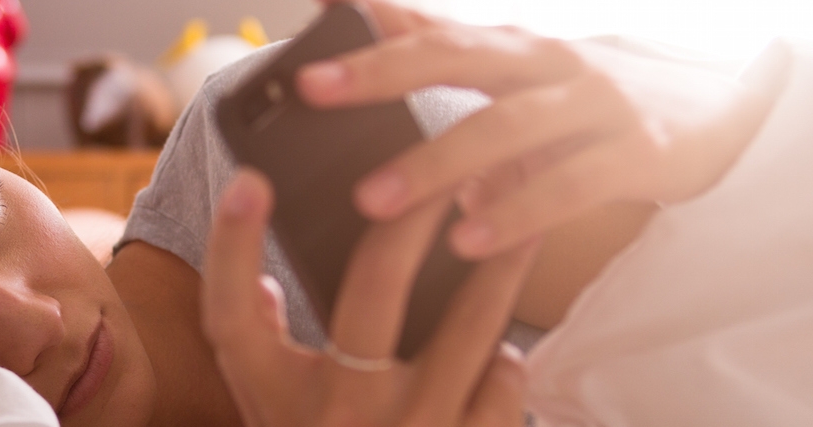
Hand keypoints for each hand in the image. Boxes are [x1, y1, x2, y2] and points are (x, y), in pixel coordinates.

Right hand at [201, 169, 538, 426]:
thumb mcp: (265, 407)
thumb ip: (251, 338)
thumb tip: (260, 276)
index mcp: (275, 397)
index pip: (232, 309)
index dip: (233, 239)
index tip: (250, 177)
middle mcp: (340, 413)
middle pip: (376, 284)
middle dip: (415, 208)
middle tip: (448, 161)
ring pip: (474, 323)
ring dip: (503, 261)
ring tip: (526, 213)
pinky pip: (506, 382)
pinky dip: (507, 362)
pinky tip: (499, 352)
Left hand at [298, 0, 782, 257]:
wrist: (717, 108)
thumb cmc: (588, 97)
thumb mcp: (515, 73)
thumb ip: (440, 54)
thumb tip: (352, 13)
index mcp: (511, 47)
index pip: (430, 31)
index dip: (368, 36)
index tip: (305, 43)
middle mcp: (548, 63)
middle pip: (457, 57)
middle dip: (382, 72)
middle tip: (315, 91)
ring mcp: (596, 104)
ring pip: (505, 128)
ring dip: (435, 164)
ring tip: (374, 201)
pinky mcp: (639, 154)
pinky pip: (570, 185)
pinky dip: (517, 213)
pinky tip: (469, 241)